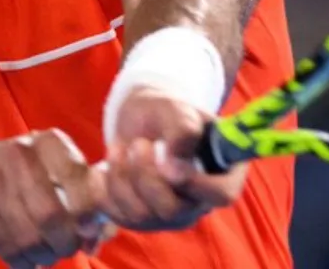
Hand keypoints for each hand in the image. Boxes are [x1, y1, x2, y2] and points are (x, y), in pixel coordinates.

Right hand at [0, 129, 112, 267]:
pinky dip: (25, 262)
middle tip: (70, 247)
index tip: (91, 231)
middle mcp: (20, 154)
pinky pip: (8, 248)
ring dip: (46, 254)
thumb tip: (100, 236)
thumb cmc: (24, 175)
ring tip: (49, 252)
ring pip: (29, 236)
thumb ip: (83, 197)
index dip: (89, 212)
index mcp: (49, 141)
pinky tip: (29, 257)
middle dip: (67, 242)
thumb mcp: (53, 170)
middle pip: (52, 216)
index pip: (78, 178)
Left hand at [103, 87, 246, 231]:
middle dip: (147, 175)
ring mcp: (170, 215)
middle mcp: (199, 201)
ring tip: (119, 146)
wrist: (142, 119)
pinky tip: (105, 166)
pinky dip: (105, 188)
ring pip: (142, 214)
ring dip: (123, 176)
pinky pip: (117, 215)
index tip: (172, 163)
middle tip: (139, 143)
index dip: (198, 185)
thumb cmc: (167, 111)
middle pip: (175, 211)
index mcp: (223, 172)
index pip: (223, 194)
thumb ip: (183, 133)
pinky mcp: (140, 220)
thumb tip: (175, 171)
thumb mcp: (177, 110)